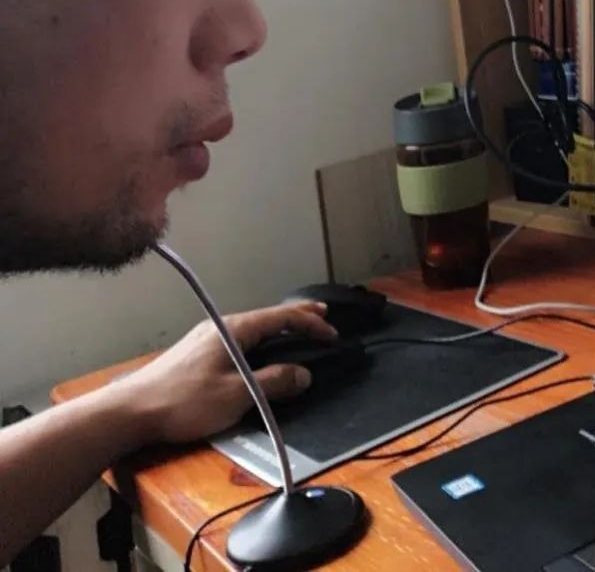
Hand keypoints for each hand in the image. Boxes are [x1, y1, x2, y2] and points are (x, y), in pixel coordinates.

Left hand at [109, 301, 336, 445]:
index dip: (310, 324)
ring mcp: (206, 337)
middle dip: (296, 316)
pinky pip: (238, 337)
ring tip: (296, 330)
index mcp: (235, 329)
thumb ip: (273, 382)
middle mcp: (222, 326)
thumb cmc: (185, 401)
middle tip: (322, 315)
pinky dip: (260, 338)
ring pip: (252, 326)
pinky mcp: (195, 353)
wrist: (129, 411)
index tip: (332, 334)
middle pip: (267, 316)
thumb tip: (304, 373)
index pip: (281, 317)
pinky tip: (259, 348)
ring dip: (277, 328)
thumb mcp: (237, 395)